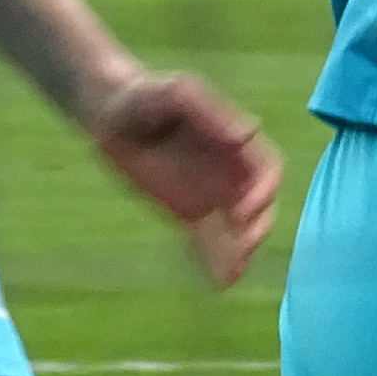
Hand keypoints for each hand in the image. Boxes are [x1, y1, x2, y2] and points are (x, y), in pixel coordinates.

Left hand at [87, 70, 284, 286]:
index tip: (246, 208)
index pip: (266, 169)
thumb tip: (247, 135)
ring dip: (241, 251)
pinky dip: (216, 261)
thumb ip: (211, 112)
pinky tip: (219, 282)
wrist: (110, 113)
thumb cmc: (145, 95)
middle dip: (257, 225)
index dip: (265, 191)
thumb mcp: (176, 93)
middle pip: (259, 204)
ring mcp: (209, 193)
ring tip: (232, 272)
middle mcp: (229, 170)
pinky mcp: (186, 212)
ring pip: (237, 229)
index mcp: (234, 141)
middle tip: (243, 242)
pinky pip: (207, 240)